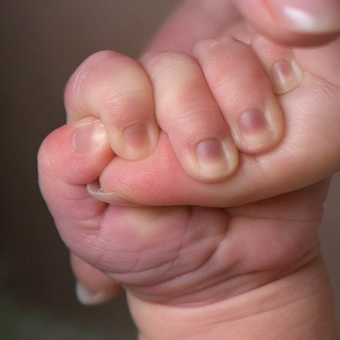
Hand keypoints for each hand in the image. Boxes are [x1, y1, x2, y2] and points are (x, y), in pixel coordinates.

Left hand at [41, 43, 326, 309]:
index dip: (120, 101)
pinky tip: (268, 136)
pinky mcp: (274, 97)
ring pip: (223, 59)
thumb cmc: (155, 253)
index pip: (103, 76)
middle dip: (185, 116)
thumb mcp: (90, 230)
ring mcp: (220, 91)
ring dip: (232, 109)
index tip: (136, 149)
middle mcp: (162, 95)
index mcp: (109, 117)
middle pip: (167, 65)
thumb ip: (64, 176)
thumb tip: (84, 131)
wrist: (236, 280)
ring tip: (239, 161)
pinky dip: (272, 96)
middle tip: (204, 168)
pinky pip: (276, 68)